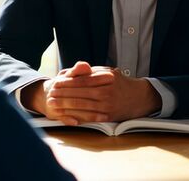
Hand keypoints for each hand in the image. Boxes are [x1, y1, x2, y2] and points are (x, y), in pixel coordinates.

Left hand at [46, 61, 161, 123]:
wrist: (139, 98)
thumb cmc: (120, 83)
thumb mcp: (108, 72)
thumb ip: (90, 72)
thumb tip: (72, 71)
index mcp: (106, 78)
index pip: (82, 80)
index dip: (67, 82)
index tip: (55, 83)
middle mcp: (107, 91)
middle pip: (80, 93)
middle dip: (62, 95)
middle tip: (49, 95)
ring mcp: (108, 105)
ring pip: (82, 106)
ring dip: (65, 106)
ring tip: (53, 105)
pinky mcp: (108, 116)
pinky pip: (89, 117)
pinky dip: (76, 116)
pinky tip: (66, 115)